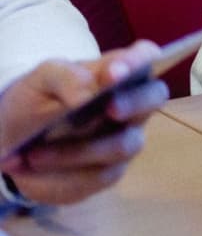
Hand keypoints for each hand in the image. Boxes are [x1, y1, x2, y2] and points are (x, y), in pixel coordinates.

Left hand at [0, 42, 167, 205]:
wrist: (13, 139)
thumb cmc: (37, 99)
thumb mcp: (42, 79)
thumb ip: (67, 77)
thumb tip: (86, 97)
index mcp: (118, 72)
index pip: (146, 57)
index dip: (140, 62)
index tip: (116, 72)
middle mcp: (131, 105)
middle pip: (154, 98)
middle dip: (133, 103)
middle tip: (109, 108)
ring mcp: (124, 140)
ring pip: (121, 145)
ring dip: (76, 151)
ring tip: (33, 154)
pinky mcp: (107, 174)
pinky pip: (93, 178)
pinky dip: (57, 176)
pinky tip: (29, 170)